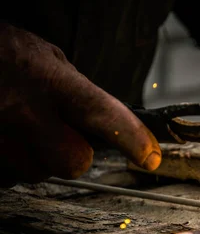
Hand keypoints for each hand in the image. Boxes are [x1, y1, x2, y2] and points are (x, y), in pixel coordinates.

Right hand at [0, 23, 161, 186]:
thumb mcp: (38, 55)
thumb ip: (72, 89)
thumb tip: (103, 121)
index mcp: (46, 78)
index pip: (104, 116)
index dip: (134, 140)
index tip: (151, 157)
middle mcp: (21, 108)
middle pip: (73, 162)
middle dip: (71, 154)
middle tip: (53, 134)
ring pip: (34, 174)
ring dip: (30, 159)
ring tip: (11, 127)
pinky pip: (4, 178)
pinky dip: (5, 163)